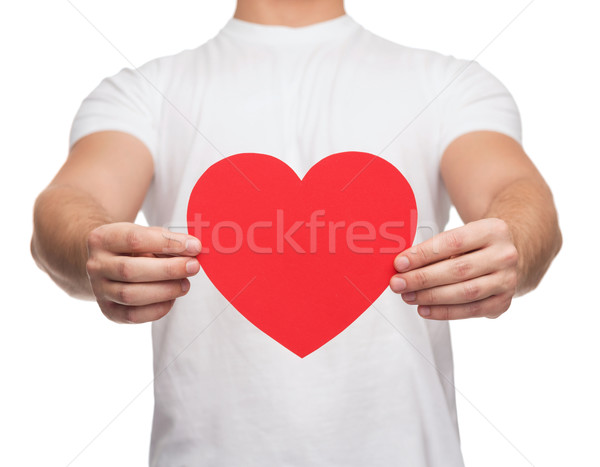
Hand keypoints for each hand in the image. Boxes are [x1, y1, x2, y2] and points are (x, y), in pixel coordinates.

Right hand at [85, 223, 201, 322]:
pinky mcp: (109, 311)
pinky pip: (133, 316)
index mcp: (102, 239)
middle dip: (168, 270)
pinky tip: (172, 298)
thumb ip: (166, 240)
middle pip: (130, 270)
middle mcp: (96, 265)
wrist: (107, 263)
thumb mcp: (144, 234)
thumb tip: (193, 249)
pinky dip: (158, 308)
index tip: (193, 246)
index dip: (167, 243)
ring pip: (131, 295)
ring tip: (185, 284)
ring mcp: (99, 290)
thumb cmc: (131, 247)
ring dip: (165, 291)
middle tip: (193, 266)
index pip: (135, 240)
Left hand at [389, 218, 518, 319]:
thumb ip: (436, 247)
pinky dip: (444, 312)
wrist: (507, 256)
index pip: (453, 242)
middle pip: (458, 270)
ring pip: (465, 292)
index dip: (423, 254)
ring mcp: (507, 281)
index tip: (400, 263)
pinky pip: (470, 311)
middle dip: (423, 279)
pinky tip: (424, 309)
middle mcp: (505, 255)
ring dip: (431, 297)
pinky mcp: (503, 302)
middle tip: (399, 283)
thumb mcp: (462, 235)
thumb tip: (403, 264)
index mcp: (494, 230)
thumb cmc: (475, 244)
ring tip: (408, 296)